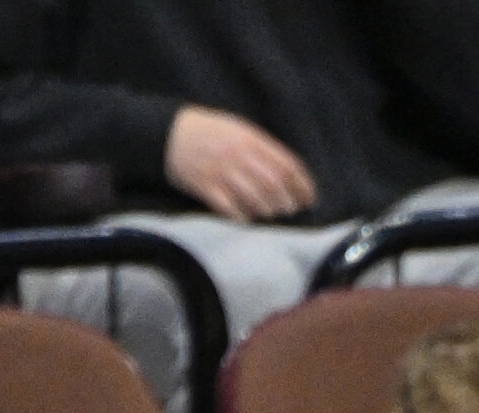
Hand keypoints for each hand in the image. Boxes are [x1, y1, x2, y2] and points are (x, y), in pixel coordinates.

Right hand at [163, 106, 316, 221]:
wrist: (168, 133)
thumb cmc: (209, 133)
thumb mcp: (238, 129)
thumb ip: (263, 148)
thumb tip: (292, 173)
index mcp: (249, 139)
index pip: (287, 166)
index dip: (303, 187)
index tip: (309, 199)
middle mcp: (238, 156)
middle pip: (275, 187)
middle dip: (287, 203)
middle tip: (289, 209)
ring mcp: (221, 172)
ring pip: (257, 201)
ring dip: (268, 212)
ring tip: (269, 213)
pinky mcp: (206, 187)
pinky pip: (232, 210)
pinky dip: (243, 218)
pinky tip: (246, 217)